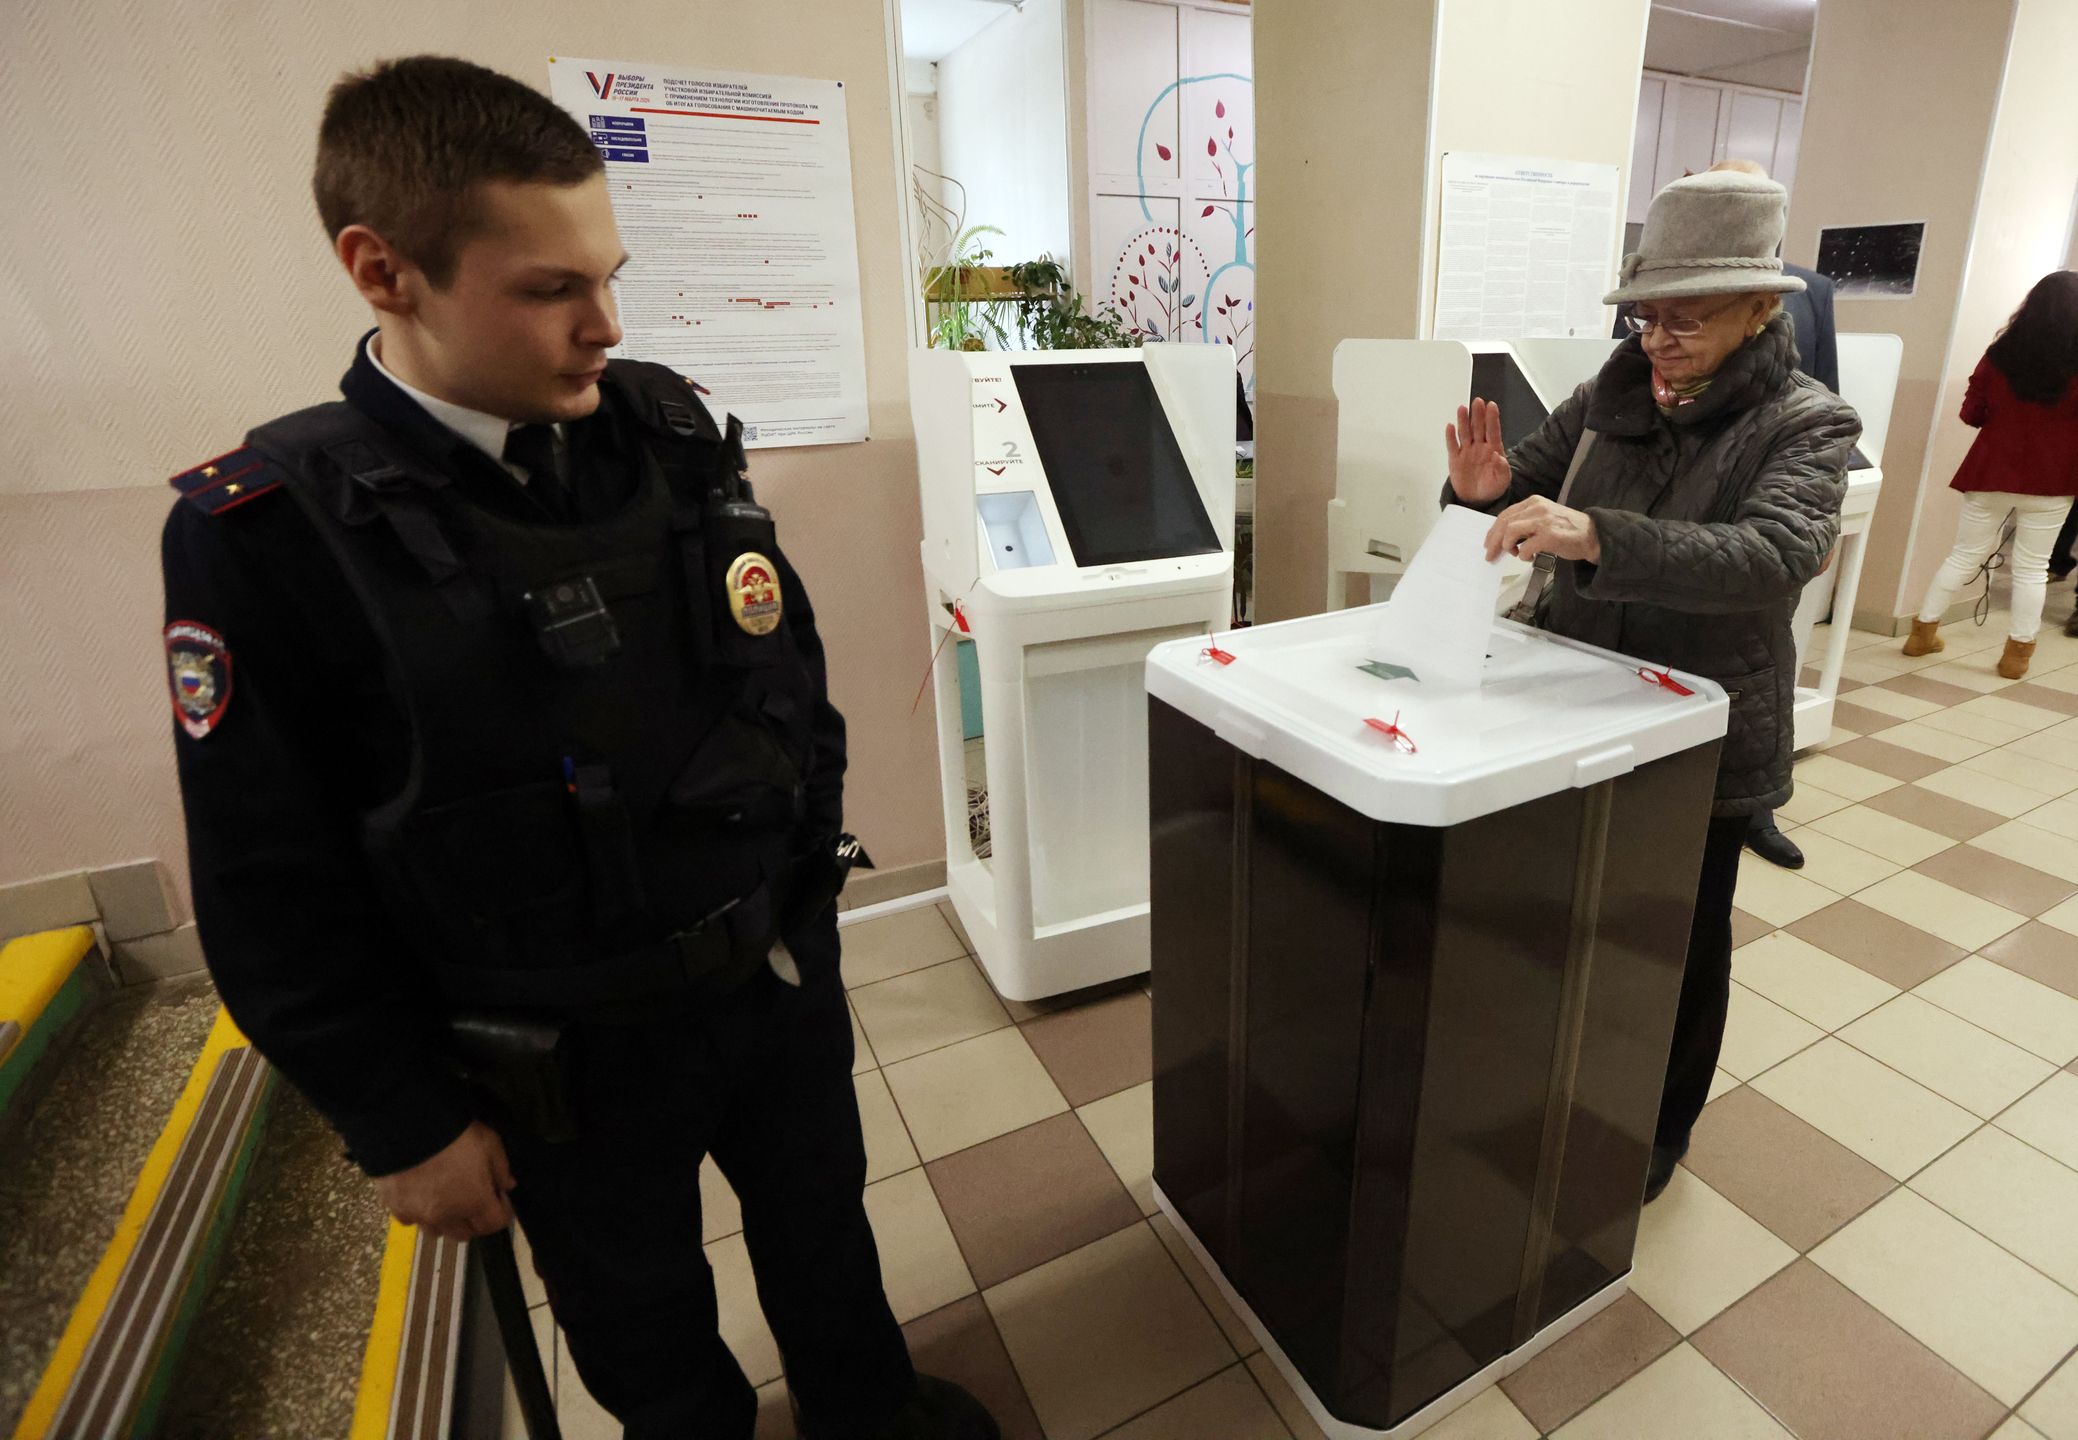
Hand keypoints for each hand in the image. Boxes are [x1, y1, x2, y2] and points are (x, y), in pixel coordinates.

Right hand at [373, 1120, 515, 1240]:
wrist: (408, 1130)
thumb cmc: (456, 1135)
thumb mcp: (489, 1143)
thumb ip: (501, 1168)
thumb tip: (507, 1186)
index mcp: (475, 1203)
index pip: (494, 1224)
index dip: (502, 1212)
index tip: (499, 1197)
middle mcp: (448, 1217)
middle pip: (465, 1234)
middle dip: (474, 1221)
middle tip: (474, 1199)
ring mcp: (419, 1215)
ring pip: (437, 1231)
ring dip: (446, 1221)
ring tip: (445, 1200)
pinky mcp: (396, 1208)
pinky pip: (410, 1220)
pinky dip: (418, 1213)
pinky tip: (420, 1196)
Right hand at [1445, 399, 1511, 504]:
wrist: (1477, 500)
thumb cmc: (1492, 488)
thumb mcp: (1503, 480)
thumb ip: (1502, 468)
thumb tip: (1499, 456)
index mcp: (1494, 450)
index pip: (1493, 431)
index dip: (1492, 418)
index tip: (1491, 406)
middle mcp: (1480, 447)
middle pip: (1478, 427)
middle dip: (1478, 414)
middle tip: (1477, 402)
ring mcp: (1467, 452)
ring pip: (1465, 433)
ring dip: (1464, 421)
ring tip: (1462, 409)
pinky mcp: (1455, 459)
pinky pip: (1452, 446)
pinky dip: (1450, 437)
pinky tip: (1450, 427)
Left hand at [1485, 496, 1600, 564]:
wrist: (1593, 534)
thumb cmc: (1567, 529)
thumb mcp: (1545, 516)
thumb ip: (1526, 521)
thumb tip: (1503, 537)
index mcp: (1534, 502)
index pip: (1505, 514)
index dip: (1493, 531)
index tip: (1488, 543)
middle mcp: (1537, 508)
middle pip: (1504, 523)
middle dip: (1494, 541)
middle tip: (1490, 555)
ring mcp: (1543, 521)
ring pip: (1511, 532)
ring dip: (1507, 546)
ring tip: (1514, 554)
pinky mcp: (1550, 536)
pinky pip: (1526, 547)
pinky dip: (1523, 555)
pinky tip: (1529, 558)